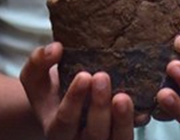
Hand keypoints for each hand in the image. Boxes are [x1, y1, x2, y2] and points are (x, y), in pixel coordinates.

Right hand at [19, 42, 138, 139]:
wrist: (63, 103)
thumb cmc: (49, 89)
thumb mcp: (34, 75)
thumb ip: (38, 62)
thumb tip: (55, 48)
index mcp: (56, 129)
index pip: (65, 121)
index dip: (74, 100)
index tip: (84, 75)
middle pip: (92, 134)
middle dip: (100, 108)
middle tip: (103, 77)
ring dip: (123, 121)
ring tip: (124, 97)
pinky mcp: (120, 136)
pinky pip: (129, 136)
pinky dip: (137, 123)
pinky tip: (144, 110)